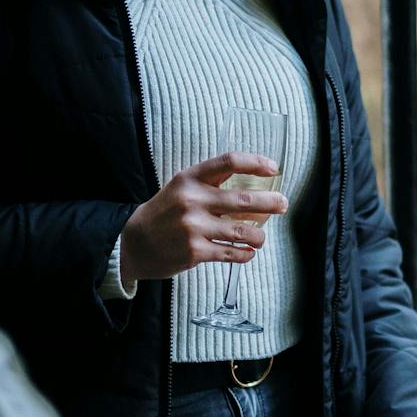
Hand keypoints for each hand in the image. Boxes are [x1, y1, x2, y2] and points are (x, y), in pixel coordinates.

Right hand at [119, 152, 286, 284]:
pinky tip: (248, 252)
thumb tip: (251, 184)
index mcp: (190, 178)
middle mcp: (192, 200)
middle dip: (270, 203)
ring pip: (243, 231)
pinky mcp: (195, 252)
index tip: (274, 169)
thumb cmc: (164, 213)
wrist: (133, 243)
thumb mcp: (181, 187)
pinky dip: (246, 253)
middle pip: (243, 200)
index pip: (229, 162)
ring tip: (261, 237)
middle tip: (282, 204)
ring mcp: (194, 227)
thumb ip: (211, 183)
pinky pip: (232, 253)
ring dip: (259, 236)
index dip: (256, 163)